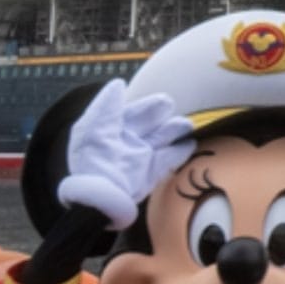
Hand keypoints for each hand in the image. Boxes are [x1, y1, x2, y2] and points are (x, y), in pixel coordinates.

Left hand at [58, 81, 196, 230]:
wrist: (101, 199)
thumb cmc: (94, 161)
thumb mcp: (94, 129)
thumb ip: (107, 106)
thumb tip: (118, 84)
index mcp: (111, 130)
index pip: (132, 112)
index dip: (145, 106)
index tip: (163, 102)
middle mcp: (126, 142)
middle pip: (149, 124)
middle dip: (160, 114)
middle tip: (169, 107)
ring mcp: (140, 159)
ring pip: (162, 139)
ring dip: (175, 130)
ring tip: (186, 125)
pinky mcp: (150, 174)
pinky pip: (168, 160)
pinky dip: (180, 152)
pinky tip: (190, 143)